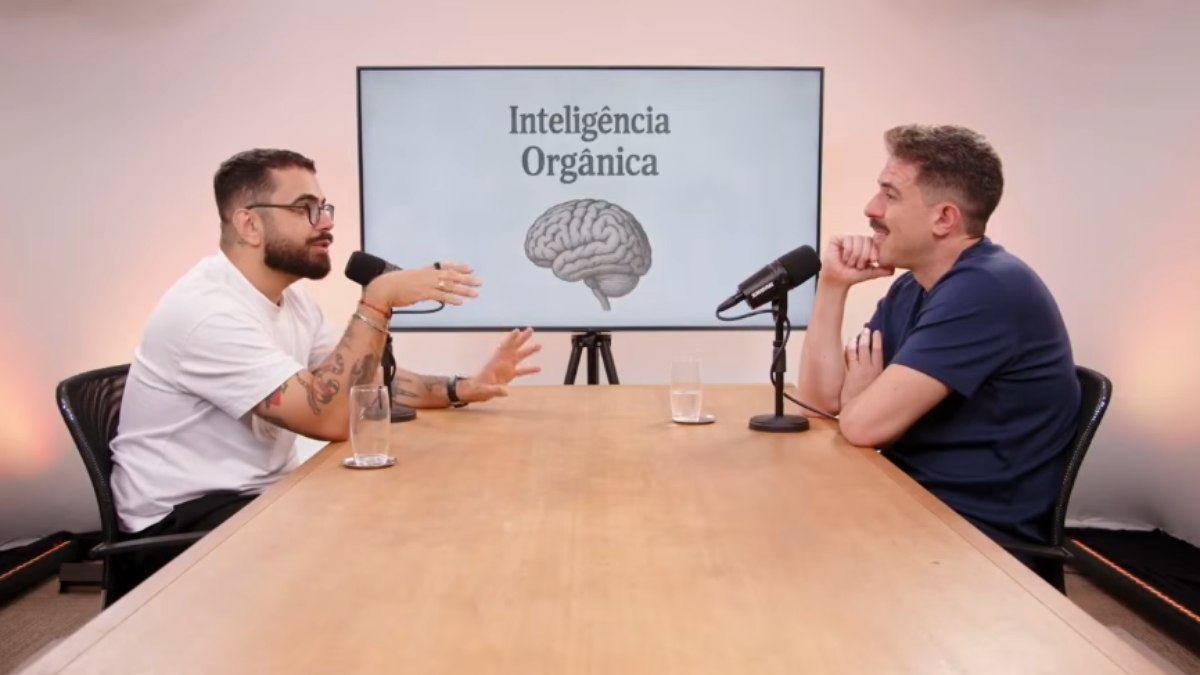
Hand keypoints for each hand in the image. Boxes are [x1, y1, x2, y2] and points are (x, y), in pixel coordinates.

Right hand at [365, 262, 480, 307]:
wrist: (384, 288)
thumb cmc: (396, 285)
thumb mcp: (412, 278)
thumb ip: (423, 280)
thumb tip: (432, 287)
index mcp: (426, 270)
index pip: (446, 267)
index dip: (459, 268)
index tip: (470, 269)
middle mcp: (429, 275)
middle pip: (451, 276)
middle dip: (467, 279)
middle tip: (479, 282)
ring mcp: (426, 283)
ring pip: (449, 286)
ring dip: (463, 290)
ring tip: (475, 294)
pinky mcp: (423, 293)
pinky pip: (440, 296)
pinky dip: (451, 299)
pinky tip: (460, 302)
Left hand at [458, 328, 542, 402]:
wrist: (474, 392)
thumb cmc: (476, 389)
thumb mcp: (484, 390)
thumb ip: (495, 390)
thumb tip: (506, 392)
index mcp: (495, 363)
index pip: (504, 348)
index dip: (510, 339)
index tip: (517, 331)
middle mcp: (501, 363)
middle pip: (513, 348)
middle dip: (522, 339)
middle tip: (530, 329)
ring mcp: (505, 368)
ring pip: (519, 357)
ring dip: (528, 351)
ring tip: (539, 345)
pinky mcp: (508, 376)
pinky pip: (521, 371)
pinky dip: (529, 369)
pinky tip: (539, 368)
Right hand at [820, 235, 894, 287]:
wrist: (838, 281)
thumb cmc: (853, 276)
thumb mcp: (871, 273)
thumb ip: (883, 270)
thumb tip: (894, 267)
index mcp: (867, 245)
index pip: (875, 241)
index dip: (874, 251)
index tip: (871, 262)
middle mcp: (858, 240)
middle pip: (867, 240)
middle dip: (864, 256)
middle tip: (858, 266)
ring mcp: (847, 239)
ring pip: (857, 240)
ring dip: (855, 256)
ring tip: (850, 263)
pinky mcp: (836, 239)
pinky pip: (847, 240)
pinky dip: (847, 252)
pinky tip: (843, 258)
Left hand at [841, 327, 883, 407]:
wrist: (860, 412)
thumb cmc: (872, 405)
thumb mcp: (879, 391)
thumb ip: (880, 382)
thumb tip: (884, 379)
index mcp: (879, 372)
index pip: (879, 352)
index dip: (877, 341)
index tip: (877, 333)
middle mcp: (870, 369)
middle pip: (868, 348)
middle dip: (867, 337)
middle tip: (867, 329)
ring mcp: (859, 370)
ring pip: (858, 351)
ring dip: (857, 341)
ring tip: (857, 334)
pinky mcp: (849, 374)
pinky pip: (848, 357)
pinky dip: (848, 349)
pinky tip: (847, 344)